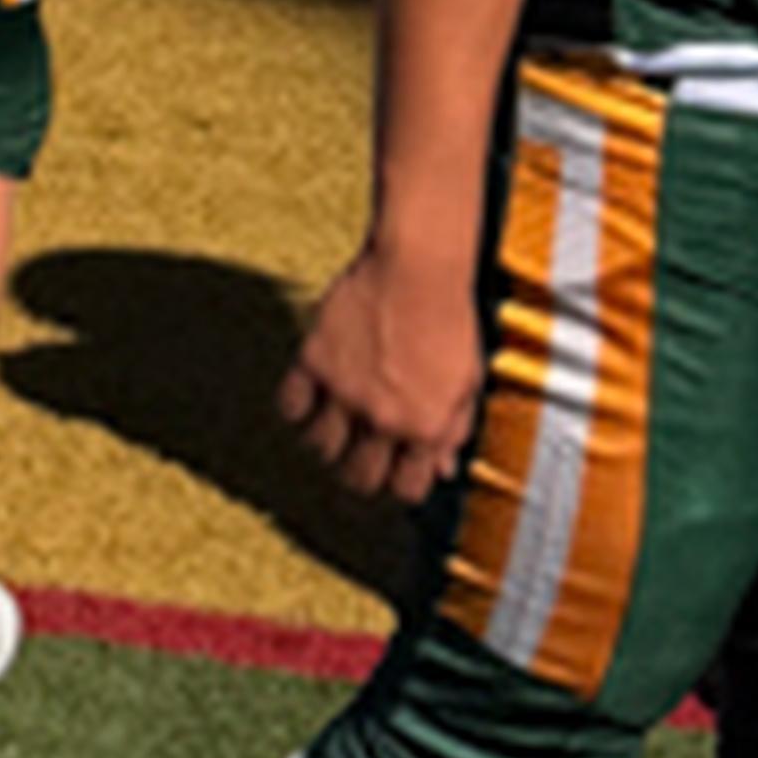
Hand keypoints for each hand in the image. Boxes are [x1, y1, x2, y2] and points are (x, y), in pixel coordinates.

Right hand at [280, 249, 482, 507]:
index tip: (396, 466)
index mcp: (425, 427)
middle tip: (360, 453)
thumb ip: (453, 430)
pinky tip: (311, 397)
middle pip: (357, 478)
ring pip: (320, 447)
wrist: (417, 268)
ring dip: (327, 442)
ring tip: (335, 424)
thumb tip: (443, 470)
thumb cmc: (449, 322)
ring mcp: (346, 390)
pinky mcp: (315, 360)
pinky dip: (297, 408)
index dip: (400, 482)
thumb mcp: (466, 382)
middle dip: (360, 473)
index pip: (405, 489)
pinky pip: (291, 405)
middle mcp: (383, 417)